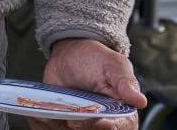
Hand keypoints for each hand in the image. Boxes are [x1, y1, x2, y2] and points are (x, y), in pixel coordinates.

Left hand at [27, 38, 146, 129]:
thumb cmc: (98, 59)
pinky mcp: (63, 125)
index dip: (104, 127)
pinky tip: (37, 118)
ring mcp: (81, 126)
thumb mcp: (114, 64)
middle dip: (79, 128)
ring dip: (56, 128)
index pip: (116, 128)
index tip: (92, 121)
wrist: (72, 54)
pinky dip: (44, 127)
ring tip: (45, 116)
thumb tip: (140, 100)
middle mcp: (102, 125)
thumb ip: (125, 82)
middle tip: (67, 119)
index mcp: (122, 115)